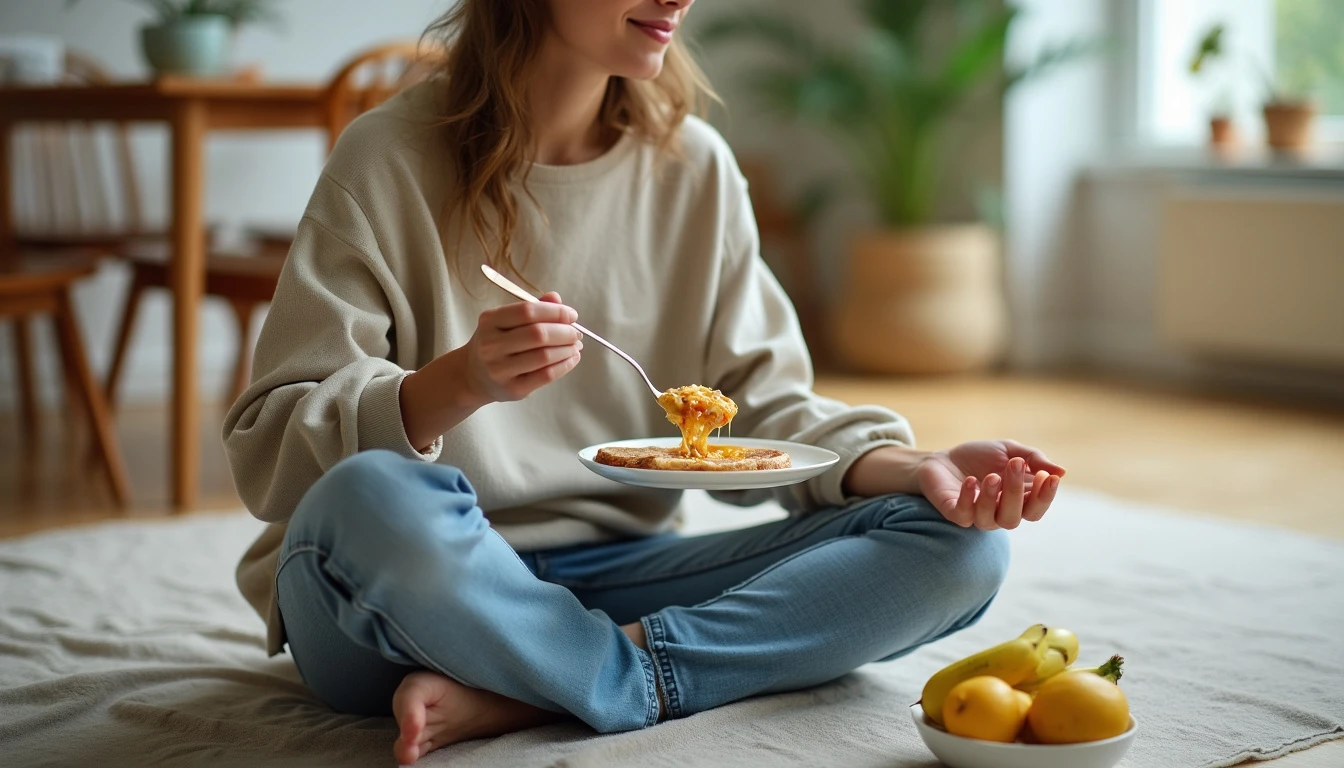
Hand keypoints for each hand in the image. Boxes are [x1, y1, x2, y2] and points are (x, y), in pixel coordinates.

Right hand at [398, 293, 581, 451]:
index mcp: (490, 321)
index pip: (528, 311)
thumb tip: (557, 299)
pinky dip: (565, 365)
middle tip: (576, 333)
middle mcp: (491, 345)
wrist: (473, 376)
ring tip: (575, 345)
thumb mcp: (505, 321)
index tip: (572, 315)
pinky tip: (572, 359)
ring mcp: (500, 369)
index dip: (555, 311)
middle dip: (565, 332)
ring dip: (567, 349)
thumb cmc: (496, 343)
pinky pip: (546, 375)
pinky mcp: (513, 389)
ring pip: (544, 356)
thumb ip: (532, 308)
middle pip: (538, 334)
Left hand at [916, 440, 1065, 529]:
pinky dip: (968, 499)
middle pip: (1016, 517)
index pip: (1036, 509)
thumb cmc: (979, 457)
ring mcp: (977, 516)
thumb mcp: (1009, 450)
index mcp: (1017, 501)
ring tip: (991, 475)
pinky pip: (964, 515)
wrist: (942, 458)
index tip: (1048, 477)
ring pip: (991, 520)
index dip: (1045, 497)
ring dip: (993, 497)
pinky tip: (971, 481)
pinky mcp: (954, 513)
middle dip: (1017, 492)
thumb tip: (1062, 472)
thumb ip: (1033, 459)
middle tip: (1015, 465)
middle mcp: (999, 513)